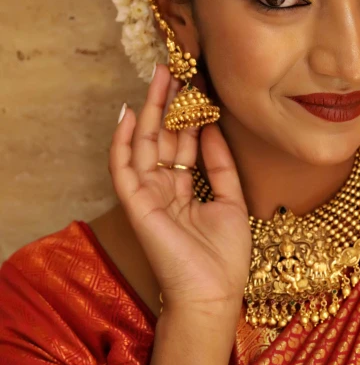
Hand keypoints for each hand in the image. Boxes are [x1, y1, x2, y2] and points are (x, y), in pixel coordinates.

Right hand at [109, 64, 250, 335]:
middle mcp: (163, 190)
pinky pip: (123, 167)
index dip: (190, 117)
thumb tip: (213, 129)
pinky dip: (123, 140)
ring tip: (159, 76)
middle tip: (176, 70)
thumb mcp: (231, 202)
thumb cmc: (224, 258)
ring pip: (144, 144)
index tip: (199, 87)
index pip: (183, 145)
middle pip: (162, 138)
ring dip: (149, 110)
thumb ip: (220, 166)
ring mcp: (147, 196)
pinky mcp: (135, 204)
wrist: (212, 294)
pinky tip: (129, 112)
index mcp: (185, 192)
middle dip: (168, 104)